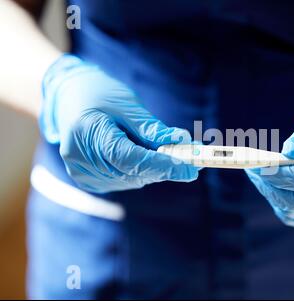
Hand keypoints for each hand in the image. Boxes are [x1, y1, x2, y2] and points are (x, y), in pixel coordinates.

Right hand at [40, 54, 198, 192]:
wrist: (67, 98)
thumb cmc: (98, 94)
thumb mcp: (126, 104)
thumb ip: (151, 128)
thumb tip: (182, 142)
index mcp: (87, 135)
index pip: (130, 159)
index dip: (162, 165)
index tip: (190, 169)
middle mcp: (81, 160)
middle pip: (134, 172)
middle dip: (167, 166)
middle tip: (195, 157)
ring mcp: (83, 174)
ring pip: (133, 179)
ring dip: (156, 168)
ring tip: (168, 150)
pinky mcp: (90, 180)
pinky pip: (126, 180)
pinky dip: (142, 170)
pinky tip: (145, 155)